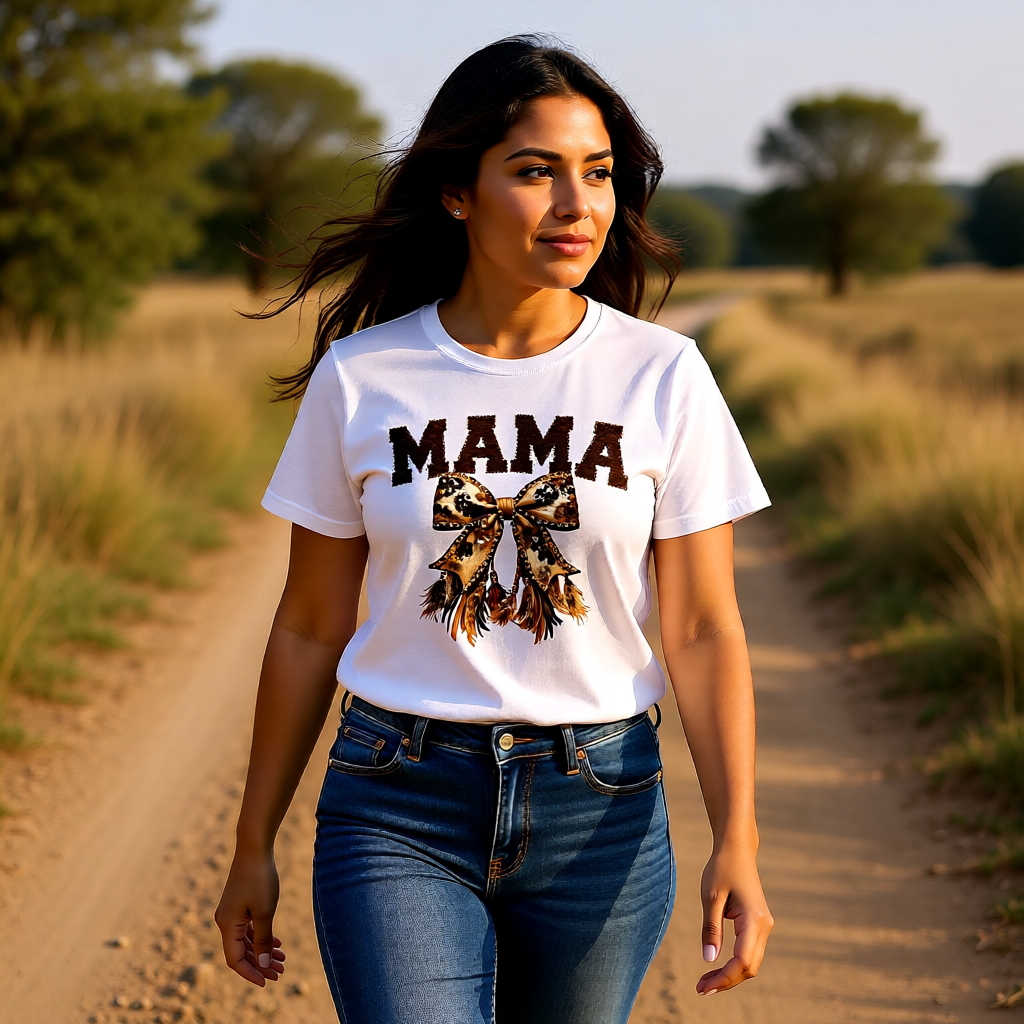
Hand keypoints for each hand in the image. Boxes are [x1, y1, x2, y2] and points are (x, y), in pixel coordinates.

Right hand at [215, 851, 285, 985]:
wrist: (254, 848)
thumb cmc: (260, 879)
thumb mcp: (265, 912)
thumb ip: (263, 940)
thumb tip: (262, 965)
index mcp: (227, 925)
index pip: (235, 960)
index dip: (250, 973)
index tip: (267, 982)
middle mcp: (225, 921)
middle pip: (241, 952)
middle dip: (261, 964)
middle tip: (281, 972)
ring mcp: (232, 913)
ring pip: (246, 940)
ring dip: (263, 951)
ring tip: (283, 960)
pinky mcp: (239, 904)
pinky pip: (248, 928)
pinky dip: (262, 937)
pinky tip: (277, 944)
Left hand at [696, 844, 772, 995]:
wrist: (736, 850)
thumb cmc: (722, 868)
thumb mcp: (711, 897)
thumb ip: (711, 929)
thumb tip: (709, 960)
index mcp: (754, 920)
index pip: (742, 961)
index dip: (724, 978)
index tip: (703, 987)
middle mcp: (764, 926)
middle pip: (749, 967)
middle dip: (726, 981)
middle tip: (700, 989)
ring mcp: (764, 925)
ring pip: (750, 962)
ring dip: (730, 974)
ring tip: (705, 982)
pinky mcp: (758, 924)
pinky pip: (749, 952)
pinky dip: (734, 964)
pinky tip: (717, 969)